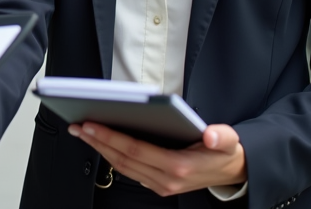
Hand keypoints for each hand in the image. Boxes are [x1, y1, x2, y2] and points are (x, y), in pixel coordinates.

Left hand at [69, 122, 245, 197]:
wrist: (233, 172)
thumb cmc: (226, 152)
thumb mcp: (230, 141)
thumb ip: (222, 136)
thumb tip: (211, 134)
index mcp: (179, 167)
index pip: (136, 150)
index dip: (111, 137)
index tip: (91, 124)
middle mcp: (167, 180)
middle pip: (124, 160)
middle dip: (98, 142)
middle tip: (78, 126)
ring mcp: (162, 185)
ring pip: (124, 167)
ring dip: (101, 150)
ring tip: (84, 133)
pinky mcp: (159, 186)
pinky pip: (130, 171)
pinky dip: (113, 157)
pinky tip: (103, 144)